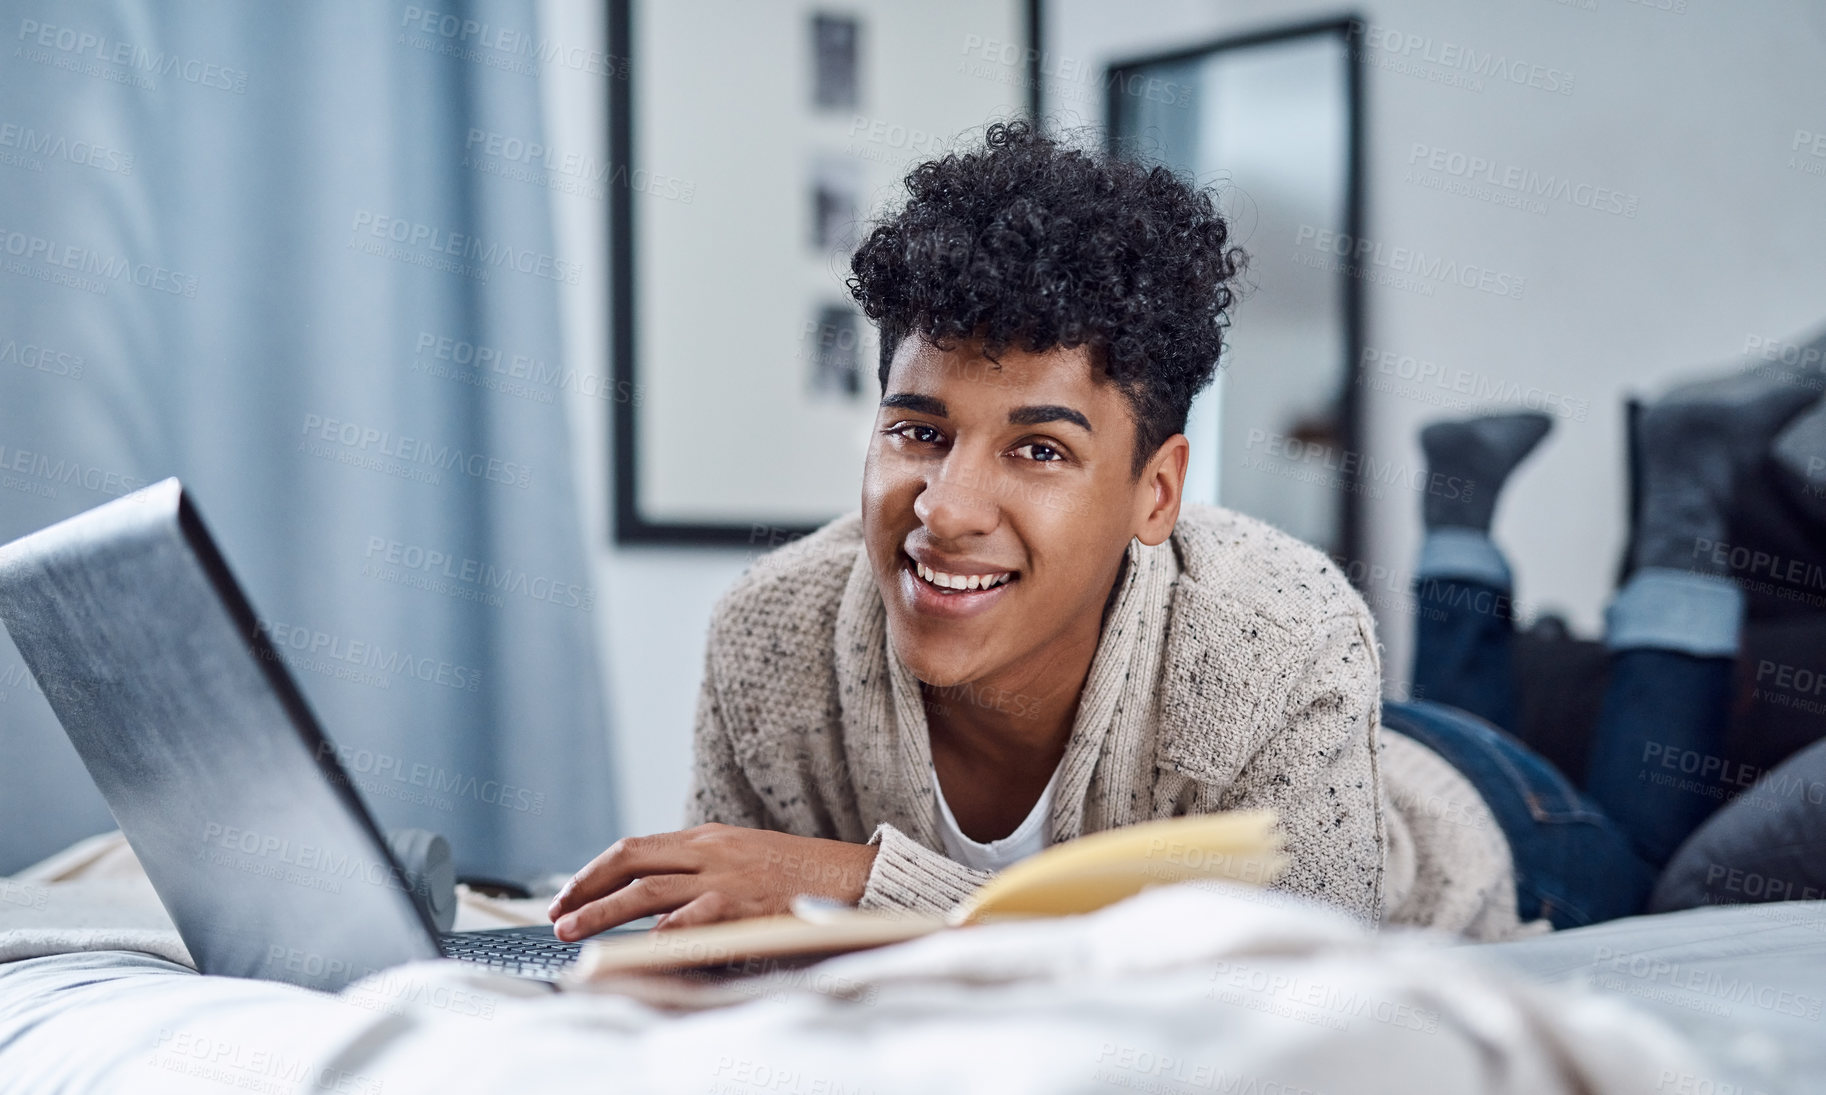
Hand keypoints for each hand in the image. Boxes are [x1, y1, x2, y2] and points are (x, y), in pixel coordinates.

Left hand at [547, 823, 878, 940]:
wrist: (851, 873)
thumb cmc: (796, 873)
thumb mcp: (741, 857)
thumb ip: (699, 869)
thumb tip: (651, 897)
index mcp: (706, 838)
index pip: (633, 848)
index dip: (593, 872)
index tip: (567, 897)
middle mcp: (710, 851)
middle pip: (630, 861)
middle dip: (586, 889)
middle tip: (557, 916)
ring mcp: (727, 876)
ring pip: (649, 889)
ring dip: (604, 912)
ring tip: (575, 932)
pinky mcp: (747, 903)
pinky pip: (697, 916)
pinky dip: (667, 929)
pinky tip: (643, 944)